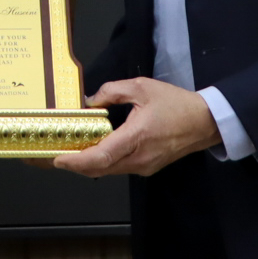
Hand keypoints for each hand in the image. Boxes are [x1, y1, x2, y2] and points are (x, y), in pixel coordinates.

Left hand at [53, 77, 222, 177]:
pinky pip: (119, 168)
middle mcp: (139, 157)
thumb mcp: (142, 87)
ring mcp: (144, 166)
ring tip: (69, 153)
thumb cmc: (176, 104)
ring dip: (88, 165)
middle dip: (75, 165)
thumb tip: (90, 100)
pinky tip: (93, 152)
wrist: (204, 122)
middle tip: (54, 156)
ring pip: (108, 171)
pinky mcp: (147, 168)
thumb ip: (112, 91)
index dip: (77, 161)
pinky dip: (102, 163)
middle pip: (100, 169)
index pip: (101, 156)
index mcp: (137, 137)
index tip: (58, 159)